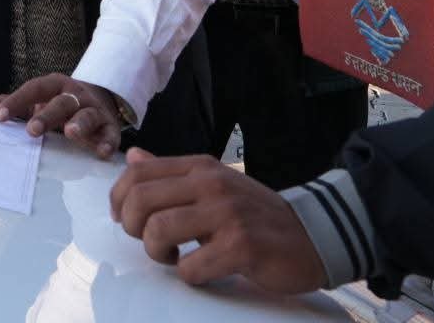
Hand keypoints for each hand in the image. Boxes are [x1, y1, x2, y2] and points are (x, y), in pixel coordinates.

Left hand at [0, 73, 121, 158]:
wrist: (97, 98)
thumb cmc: (57, 102)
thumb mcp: (35, 100)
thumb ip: (9, 104)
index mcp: (53, 85)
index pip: (33, 90)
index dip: (16, 102)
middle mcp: (74, 94)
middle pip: (60, 102)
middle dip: (47, 116)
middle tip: (32, 130)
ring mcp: (93, 109)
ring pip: (87, 114)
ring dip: (80, 124)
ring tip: (70, 133)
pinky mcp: (109, 126)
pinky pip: (111, 133)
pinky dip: (107, 142)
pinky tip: (102, 152)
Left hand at [110, 149, 327, 293]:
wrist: (314, 236)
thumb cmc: (255, 215)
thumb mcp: (213, 185)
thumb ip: (171, 174)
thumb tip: (133, 157)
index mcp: (200, 167)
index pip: (137, 173)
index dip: (118, 199)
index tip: (123, 219)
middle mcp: (211, 184)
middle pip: (141, 201)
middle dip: (133, 228)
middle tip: (149, 241)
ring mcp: (227, 214)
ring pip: (158, 230)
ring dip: (156, 252)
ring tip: (172, 257)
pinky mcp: (242, 247)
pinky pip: (191, 266)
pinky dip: (188, 275)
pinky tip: (201, 271)